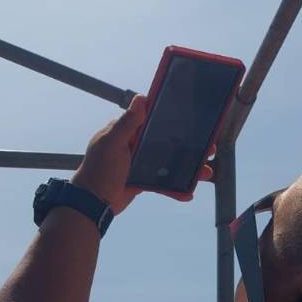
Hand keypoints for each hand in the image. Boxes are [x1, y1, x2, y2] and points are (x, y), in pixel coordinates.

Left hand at [70, 95, 214, 214]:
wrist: (92, 203)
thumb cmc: (98, 170)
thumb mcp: (112, 143)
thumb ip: (127, 123)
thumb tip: (141, 98)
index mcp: (127, 132)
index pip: (153, 119)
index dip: (174, 118)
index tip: (194, 119)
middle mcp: (135, 145)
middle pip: (168, 141)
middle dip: (189, 145)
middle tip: (209, 147)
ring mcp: (141, 163)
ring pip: (170, 162)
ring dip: (188, 167)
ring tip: (206, 171)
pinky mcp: (143, 180)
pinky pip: (164, 182)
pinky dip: (176, 188)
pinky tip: (188, 193)